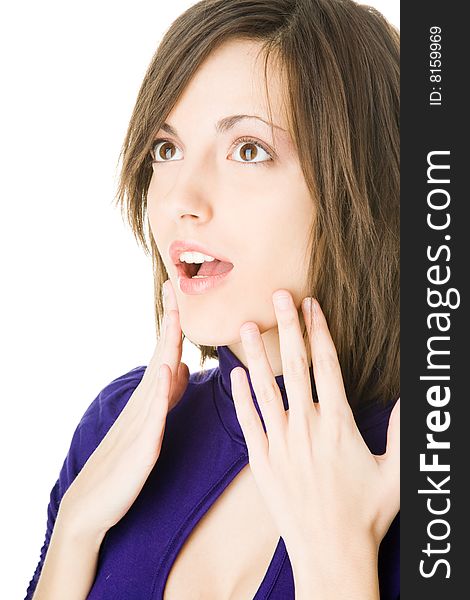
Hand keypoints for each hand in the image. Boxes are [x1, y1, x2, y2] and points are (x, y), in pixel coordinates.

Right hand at [60, 278, 188, 538]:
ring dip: (167, 346)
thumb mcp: (151, 422)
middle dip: (170, 321)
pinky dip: (162, 393)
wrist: (93, 504)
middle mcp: (144, 403)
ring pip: (157, 378)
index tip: (180, 292)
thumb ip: (167, 394)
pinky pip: (153, 417)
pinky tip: (168, 372)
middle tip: (175, 286)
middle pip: (161, 355)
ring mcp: (141, 423)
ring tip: (176, 317)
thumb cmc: (125, 463)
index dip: (174, 324)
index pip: (165, 353)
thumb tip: (182, 367)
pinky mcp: (142, 448)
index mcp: (150, 398)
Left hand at [230, 291, 399, 568]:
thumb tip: (412, 398)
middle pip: (296, 365)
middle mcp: (306, 426)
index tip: (312, 305)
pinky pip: (248, 421)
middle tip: (277, 295)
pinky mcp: (261, 461)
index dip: (319, 330)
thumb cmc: (366, 514)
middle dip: (287, 326)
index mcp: (338, 423)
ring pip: (265, 387)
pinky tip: (234, 373)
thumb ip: (403, 431)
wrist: (331, 553)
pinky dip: (239, 396)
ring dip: (255, 353)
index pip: (327, 364)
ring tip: (244, 324)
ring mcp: (280, 443)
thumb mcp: (395, 471)